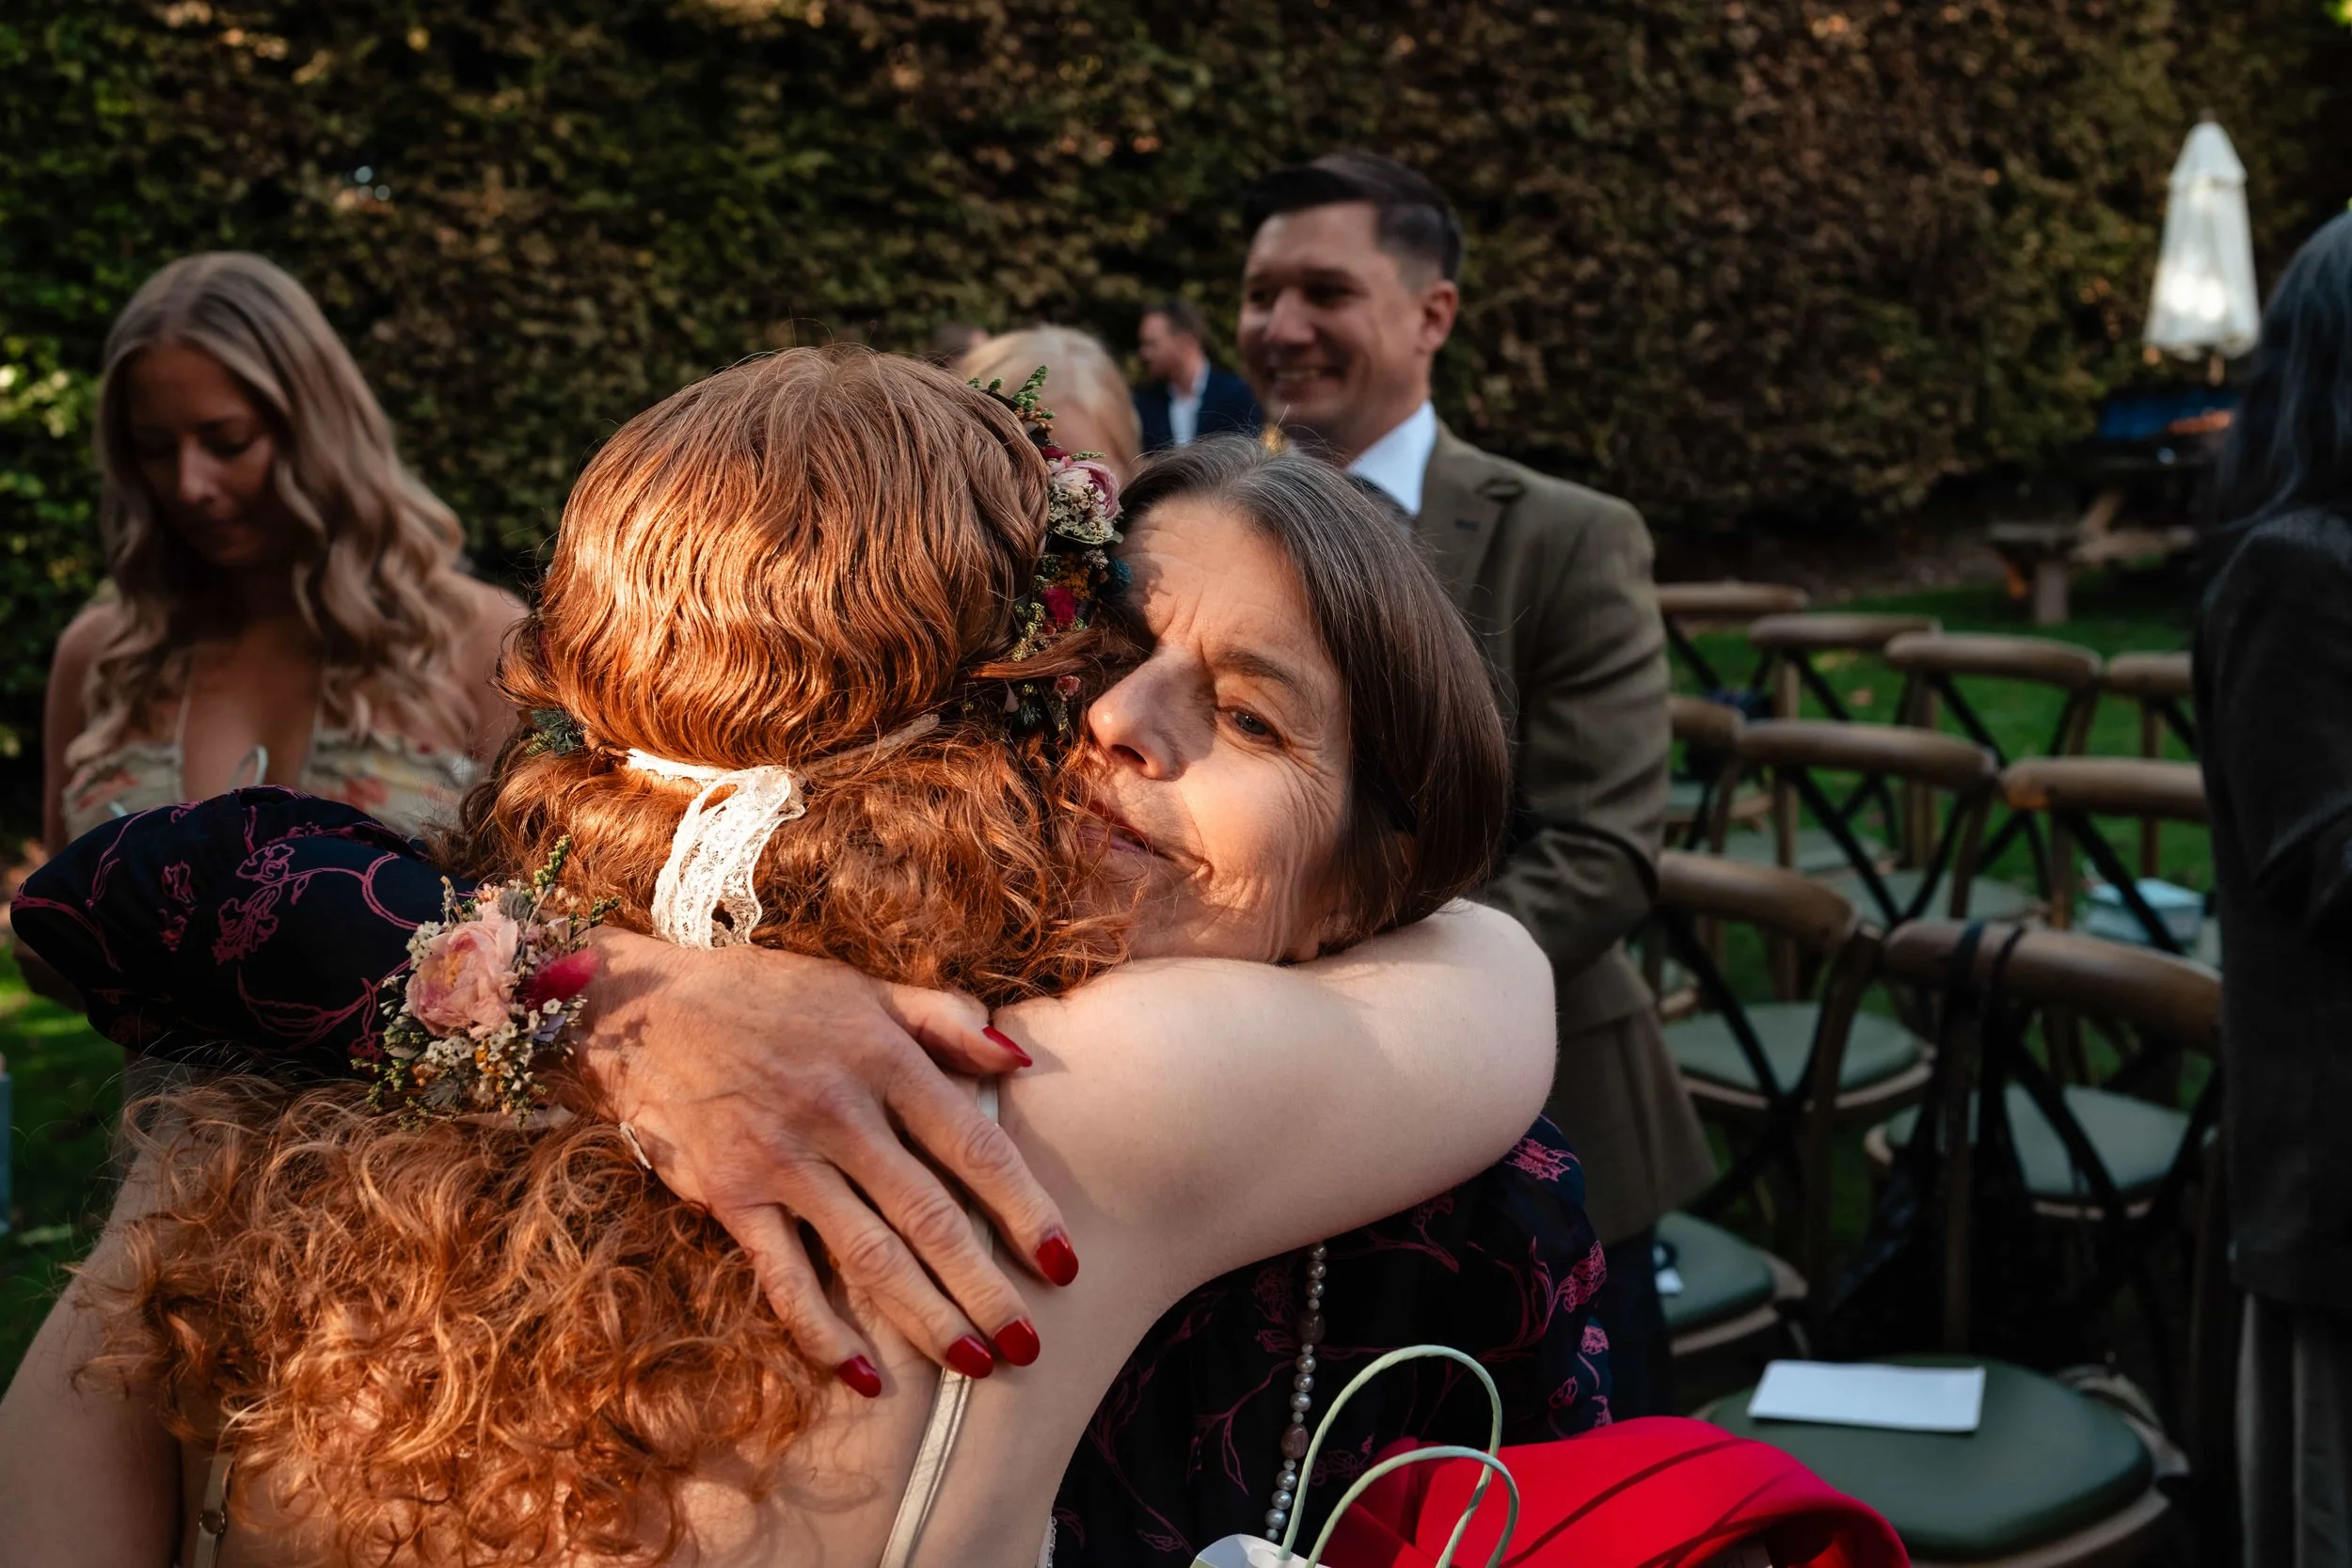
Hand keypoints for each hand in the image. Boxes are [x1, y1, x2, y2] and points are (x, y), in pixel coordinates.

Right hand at [574, 929, 1075, 1390]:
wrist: (645, 1009)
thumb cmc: (769, 996)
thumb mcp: (864, 989)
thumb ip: (945, 1020)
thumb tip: (1020, 1056)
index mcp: (884, 1060)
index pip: (975, 1148)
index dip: (1026, 1209)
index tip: (1063, 1263)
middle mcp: (839, 1113)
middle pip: (930, 1217)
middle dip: (987, 1288)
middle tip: (1030, 1345)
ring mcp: (782, 1160)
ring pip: (868, 1255)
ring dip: (925, 1318)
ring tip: (972, 1364)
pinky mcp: (730, 1197)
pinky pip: (784, 1277)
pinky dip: (823, 1330)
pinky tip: (866, 1374)